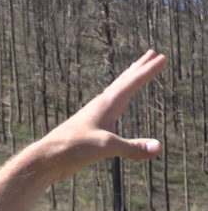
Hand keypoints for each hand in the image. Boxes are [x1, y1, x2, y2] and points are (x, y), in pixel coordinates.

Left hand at [36, 50, 166, 179]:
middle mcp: (100, 106)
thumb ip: (132, 147)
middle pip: (123, 81)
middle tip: (153, 53)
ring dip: (128, 80)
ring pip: (115, 92)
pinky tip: (117, 106)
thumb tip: (158, 147)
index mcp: (106, 105)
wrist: (48, 157)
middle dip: (139, 67)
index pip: (132, 83)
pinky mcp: (91, 127)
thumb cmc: (72, 148)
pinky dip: (119, 99)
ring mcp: (95, 116)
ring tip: (135, 70)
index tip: (162, 57)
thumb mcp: (105, 147)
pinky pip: (110, 107)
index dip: (149, 71)